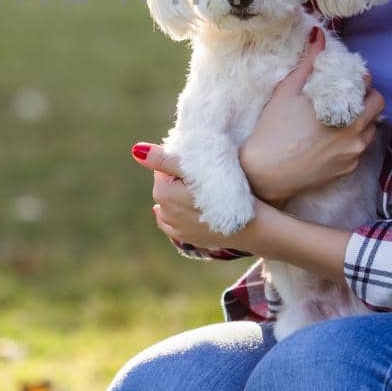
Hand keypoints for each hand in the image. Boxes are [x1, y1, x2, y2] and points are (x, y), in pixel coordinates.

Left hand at [132, 143, 253, 250]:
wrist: (255, 227)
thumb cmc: (228, 192)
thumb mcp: (198, 169)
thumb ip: (165, 159)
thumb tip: (136, 151)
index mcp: (163, 194)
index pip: (163, 168)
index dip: (180, 161)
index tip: (197, 160)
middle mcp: (165, 214)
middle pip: (167, 185)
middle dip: (179, 178)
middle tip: (203, 173)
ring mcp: (177, 229)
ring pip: (172, 203)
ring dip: (182, 195)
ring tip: (205, 189)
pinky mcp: (189, 239)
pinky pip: (178, 223)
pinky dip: (183, 213)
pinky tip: (193, 207)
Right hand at [240, 28, 384, 206]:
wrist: (266, 173)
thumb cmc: (274, 129)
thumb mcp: (287, 90)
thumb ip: (308, 61)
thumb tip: (318, 33)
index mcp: (343, 108)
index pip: (367, 84)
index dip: (358, 77)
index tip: (347, 77)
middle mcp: (355, 131)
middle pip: (377, 106)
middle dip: (366, 97)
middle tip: (347, 95)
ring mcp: (354, 152)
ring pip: (371, 128)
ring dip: (362, 119)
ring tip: (341, 116)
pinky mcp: (348, 168)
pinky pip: (359, 148)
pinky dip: (352, 139)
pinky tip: (332, 138)